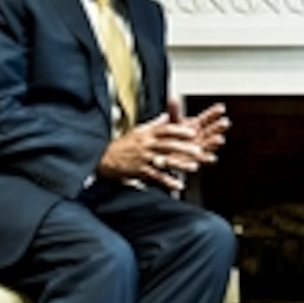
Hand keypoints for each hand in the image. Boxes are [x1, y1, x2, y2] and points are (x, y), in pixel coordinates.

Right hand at [97, 101, 227, 192]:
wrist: (104, 157)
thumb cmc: (124, 144)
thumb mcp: (139, 130)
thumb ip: (155, 124)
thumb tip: (167, 116)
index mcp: (148, 133)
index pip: (166, 130)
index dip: (179, 131)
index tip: (192, 132)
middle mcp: (147, 145)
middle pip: (168, 145)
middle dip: (184, 148)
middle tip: (198, 150)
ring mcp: (144, 159)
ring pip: (164, 161)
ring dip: (179, 165)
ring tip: (193, 168)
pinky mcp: (140, 172)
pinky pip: (156, 177)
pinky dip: (167, 182)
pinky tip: (178, 186)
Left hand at [171, 97, 229, 160]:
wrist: (165, 154)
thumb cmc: (171, 137)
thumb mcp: (172, 123)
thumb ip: (174, 112)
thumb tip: (173, 97)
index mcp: (196, 126)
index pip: (206, 118)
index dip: (213, 113)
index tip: (221, 108)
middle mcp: (201, 138)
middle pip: (211, 132)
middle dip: (218, 127)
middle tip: (225, 122)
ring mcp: (199, 151)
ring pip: (208, 146)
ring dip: (214, 143)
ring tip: (220, 139)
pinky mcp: (193, 162)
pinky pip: (201, 160)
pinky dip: (205, 159)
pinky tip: (212, 158)